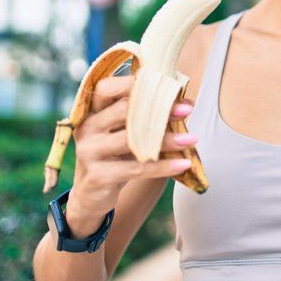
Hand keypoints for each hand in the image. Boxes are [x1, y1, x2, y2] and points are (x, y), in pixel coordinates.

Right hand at [67, 75, 196, 218]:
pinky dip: (163, 167)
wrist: (92, 196)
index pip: (108, 88)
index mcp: (92, 112)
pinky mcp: (97, 176)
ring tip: (192, 139)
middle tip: (186, 110)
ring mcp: (89, 152)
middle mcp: (87, 128)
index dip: (135, 84)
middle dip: (158, 109)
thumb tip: (186, 103)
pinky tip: (184, 164)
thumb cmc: (115, 157)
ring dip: (166, 140)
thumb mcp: (125, 134)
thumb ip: (145, 117)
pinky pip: (136, 169)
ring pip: (132, 140)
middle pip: (123, 111)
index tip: (168, 86)